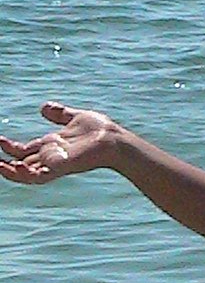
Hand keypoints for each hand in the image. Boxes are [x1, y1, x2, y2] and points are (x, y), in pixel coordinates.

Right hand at [0, 102, 119, 183]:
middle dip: (4, 163)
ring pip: (26, 173)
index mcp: (51, 146)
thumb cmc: (100, 130)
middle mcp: (51, 156)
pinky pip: (40, 175)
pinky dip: (27, 174)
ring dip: (10, 172)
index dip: (9, 147)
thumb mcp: (75, 117)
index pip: (24, 150)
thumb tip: (43, 107)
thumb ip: (60, 114)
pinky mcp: (63, 167)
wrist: (115, 139)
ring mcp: (56, 163)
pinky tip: (16, 167)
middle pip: (21, 164)